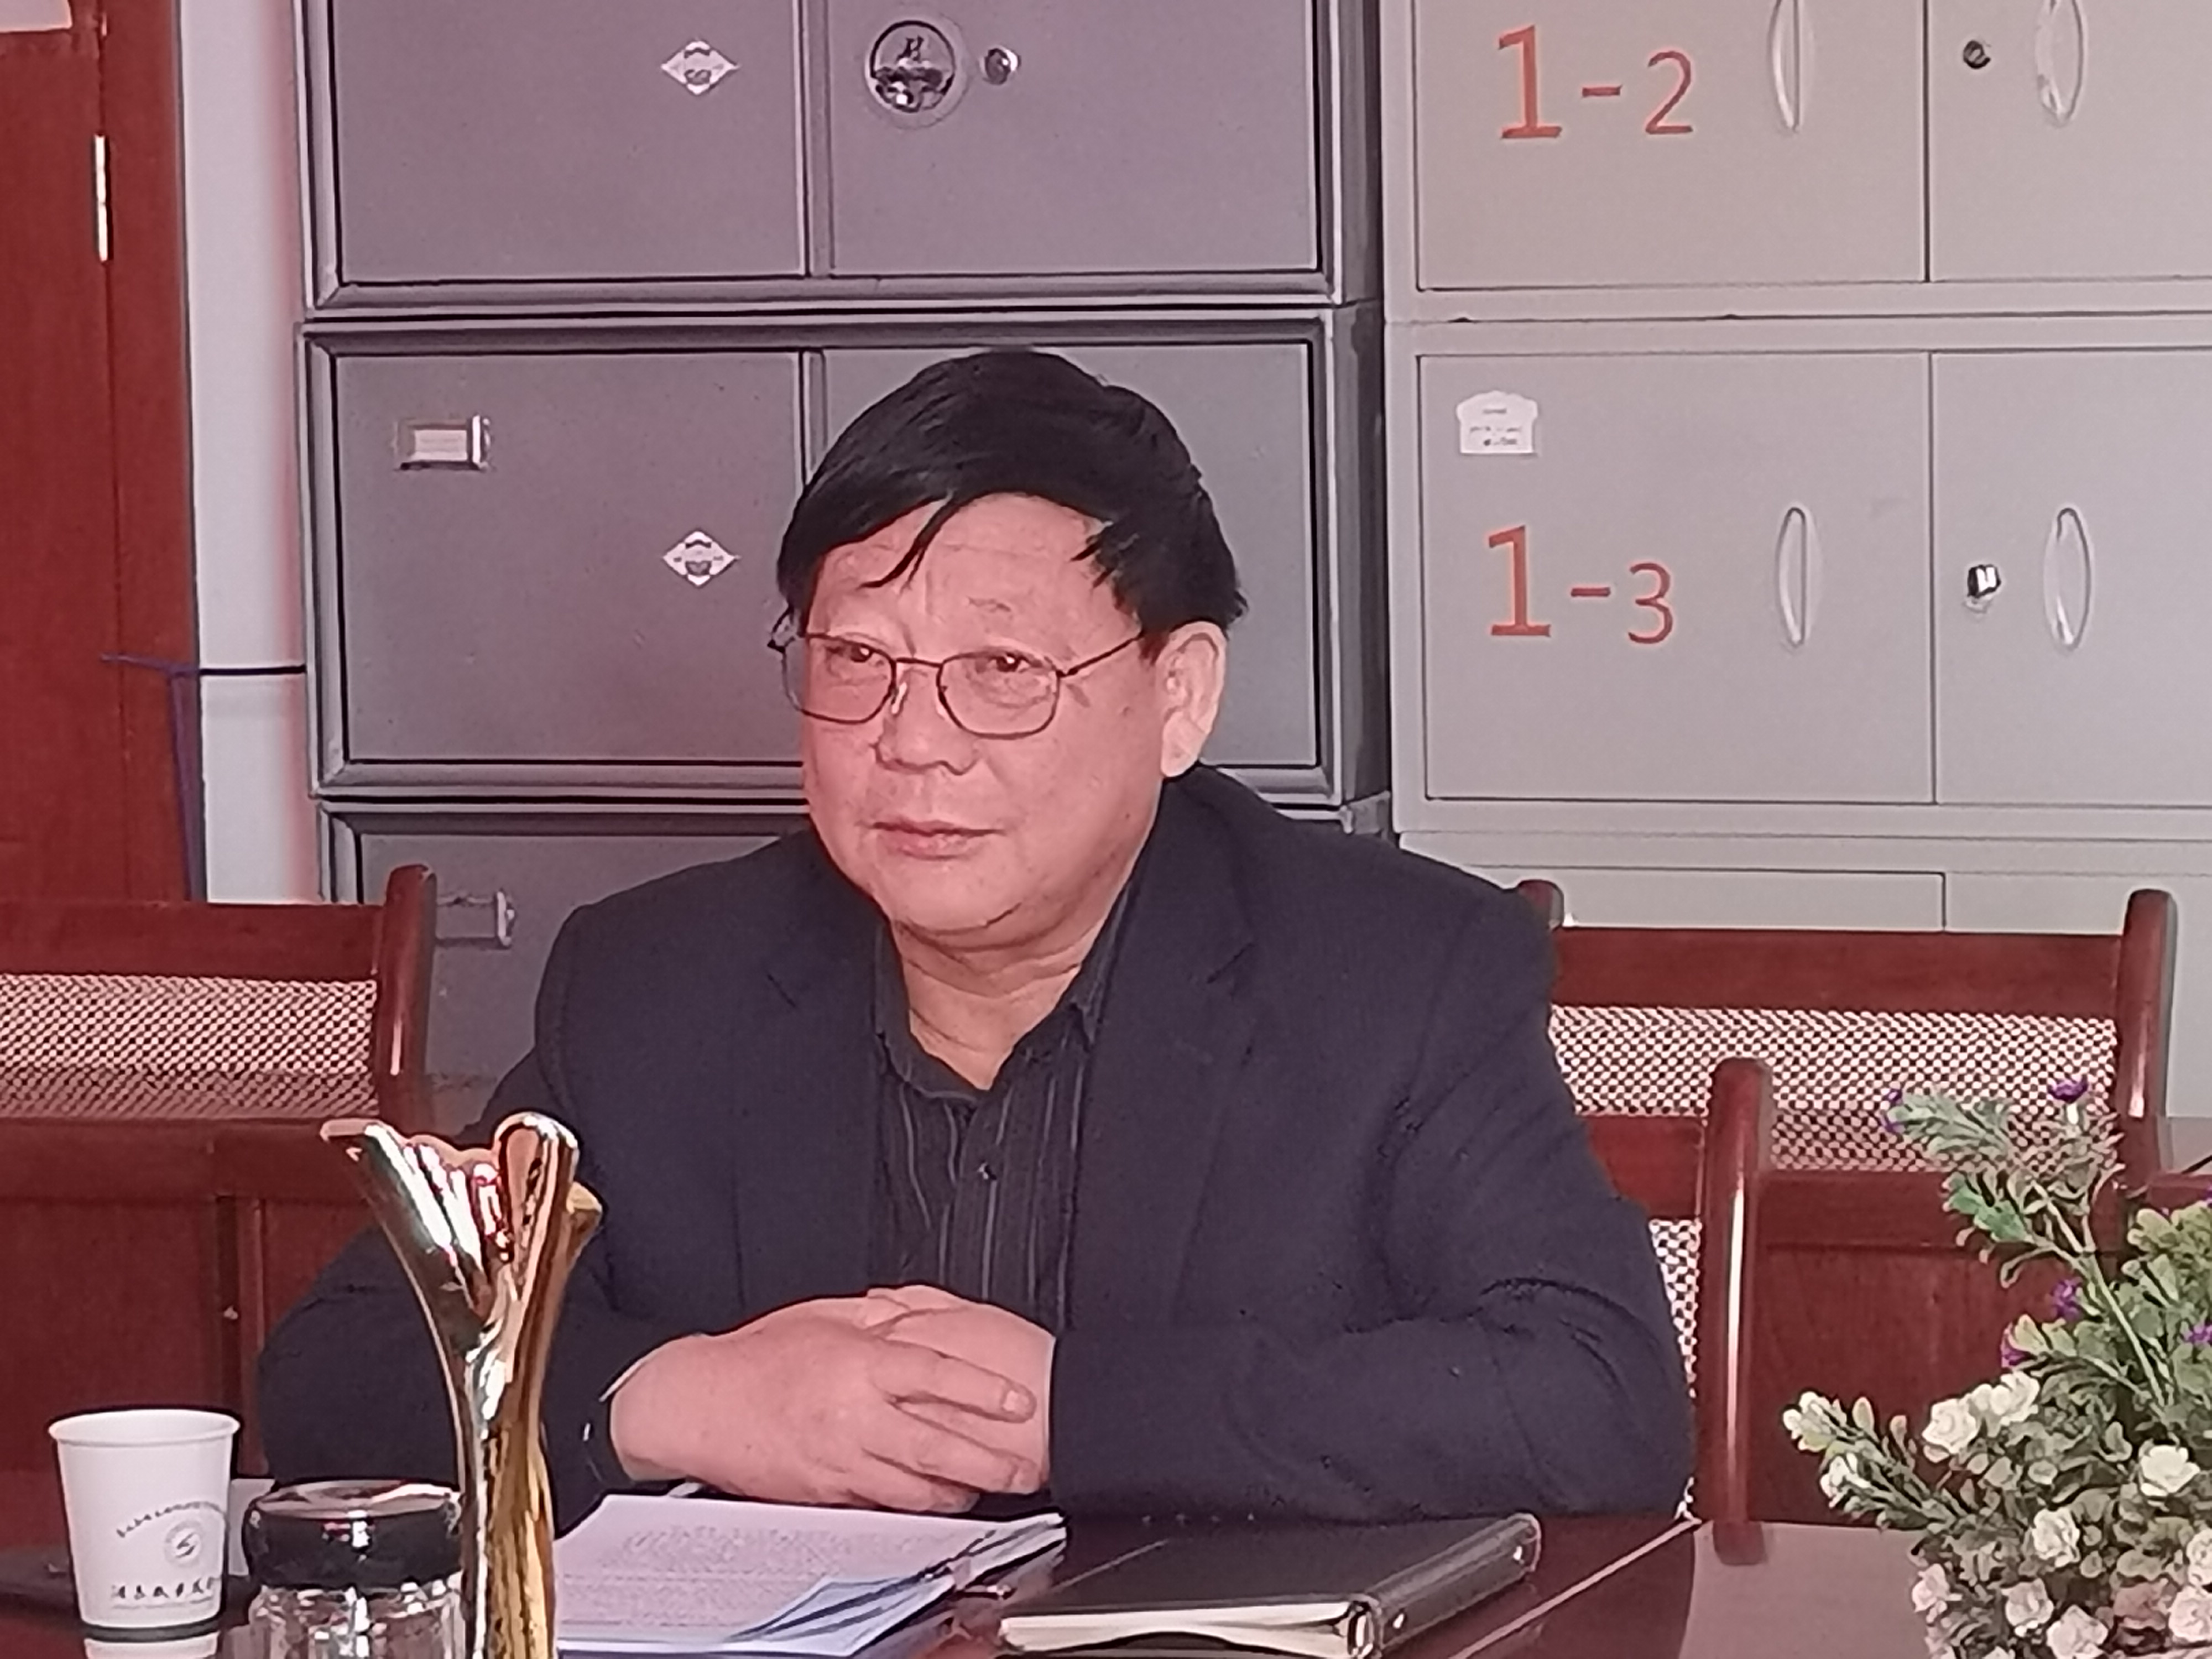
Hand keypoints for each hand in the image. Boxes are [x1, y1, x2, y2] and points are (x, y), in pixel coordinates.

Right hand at [608, 1296, 1040, 1511]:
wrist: (698, 1403)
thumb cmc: (757, 1358)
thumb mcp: (823, 1316)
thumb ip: (879, 1317)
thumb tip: (922, 1312)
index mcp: (857, 1364)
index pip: (935, 1376)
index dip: (983, 1390)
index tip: (1019, 1401)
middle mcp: (853, 1417)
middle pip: (937, 1445)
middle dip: (990, 1461)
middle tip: (1025, 1467)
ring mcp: (840, 1461)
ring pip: (915, 1487)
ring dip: (959, 1491)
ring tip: (990, 1488)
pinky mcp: (825, 1492)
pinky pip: (882, 1505)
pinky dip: (916, 1505)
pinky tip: (938, 1500)